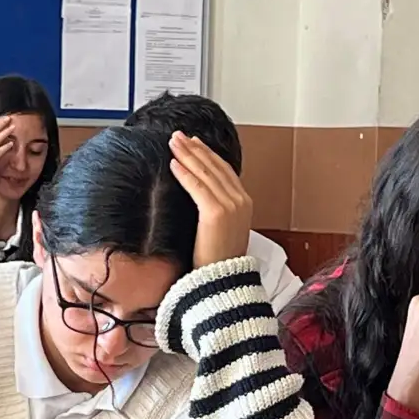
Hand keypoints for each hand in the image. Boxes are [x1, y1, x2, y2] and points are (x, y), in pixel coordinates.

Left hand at [169, 132, 252, 268]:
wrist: (222, 282)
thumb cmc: (218, 262)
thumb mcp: (222, 231)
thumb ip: (216, 211)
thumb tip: (201, 199)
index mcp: (245, 204)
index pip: (224, 170)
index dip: (208, 154)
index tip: (194, 143)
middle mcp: (241, 201)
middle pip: (215, 167)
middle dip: (195, 149)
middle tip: (178, 136)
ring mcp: (231, 206)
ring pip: (206, 173)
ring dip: (187, 155)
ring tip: (173, 143)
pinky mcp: (216, 213)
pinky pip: (198, 187)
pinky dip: (185, 173)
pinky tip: (174, 163)